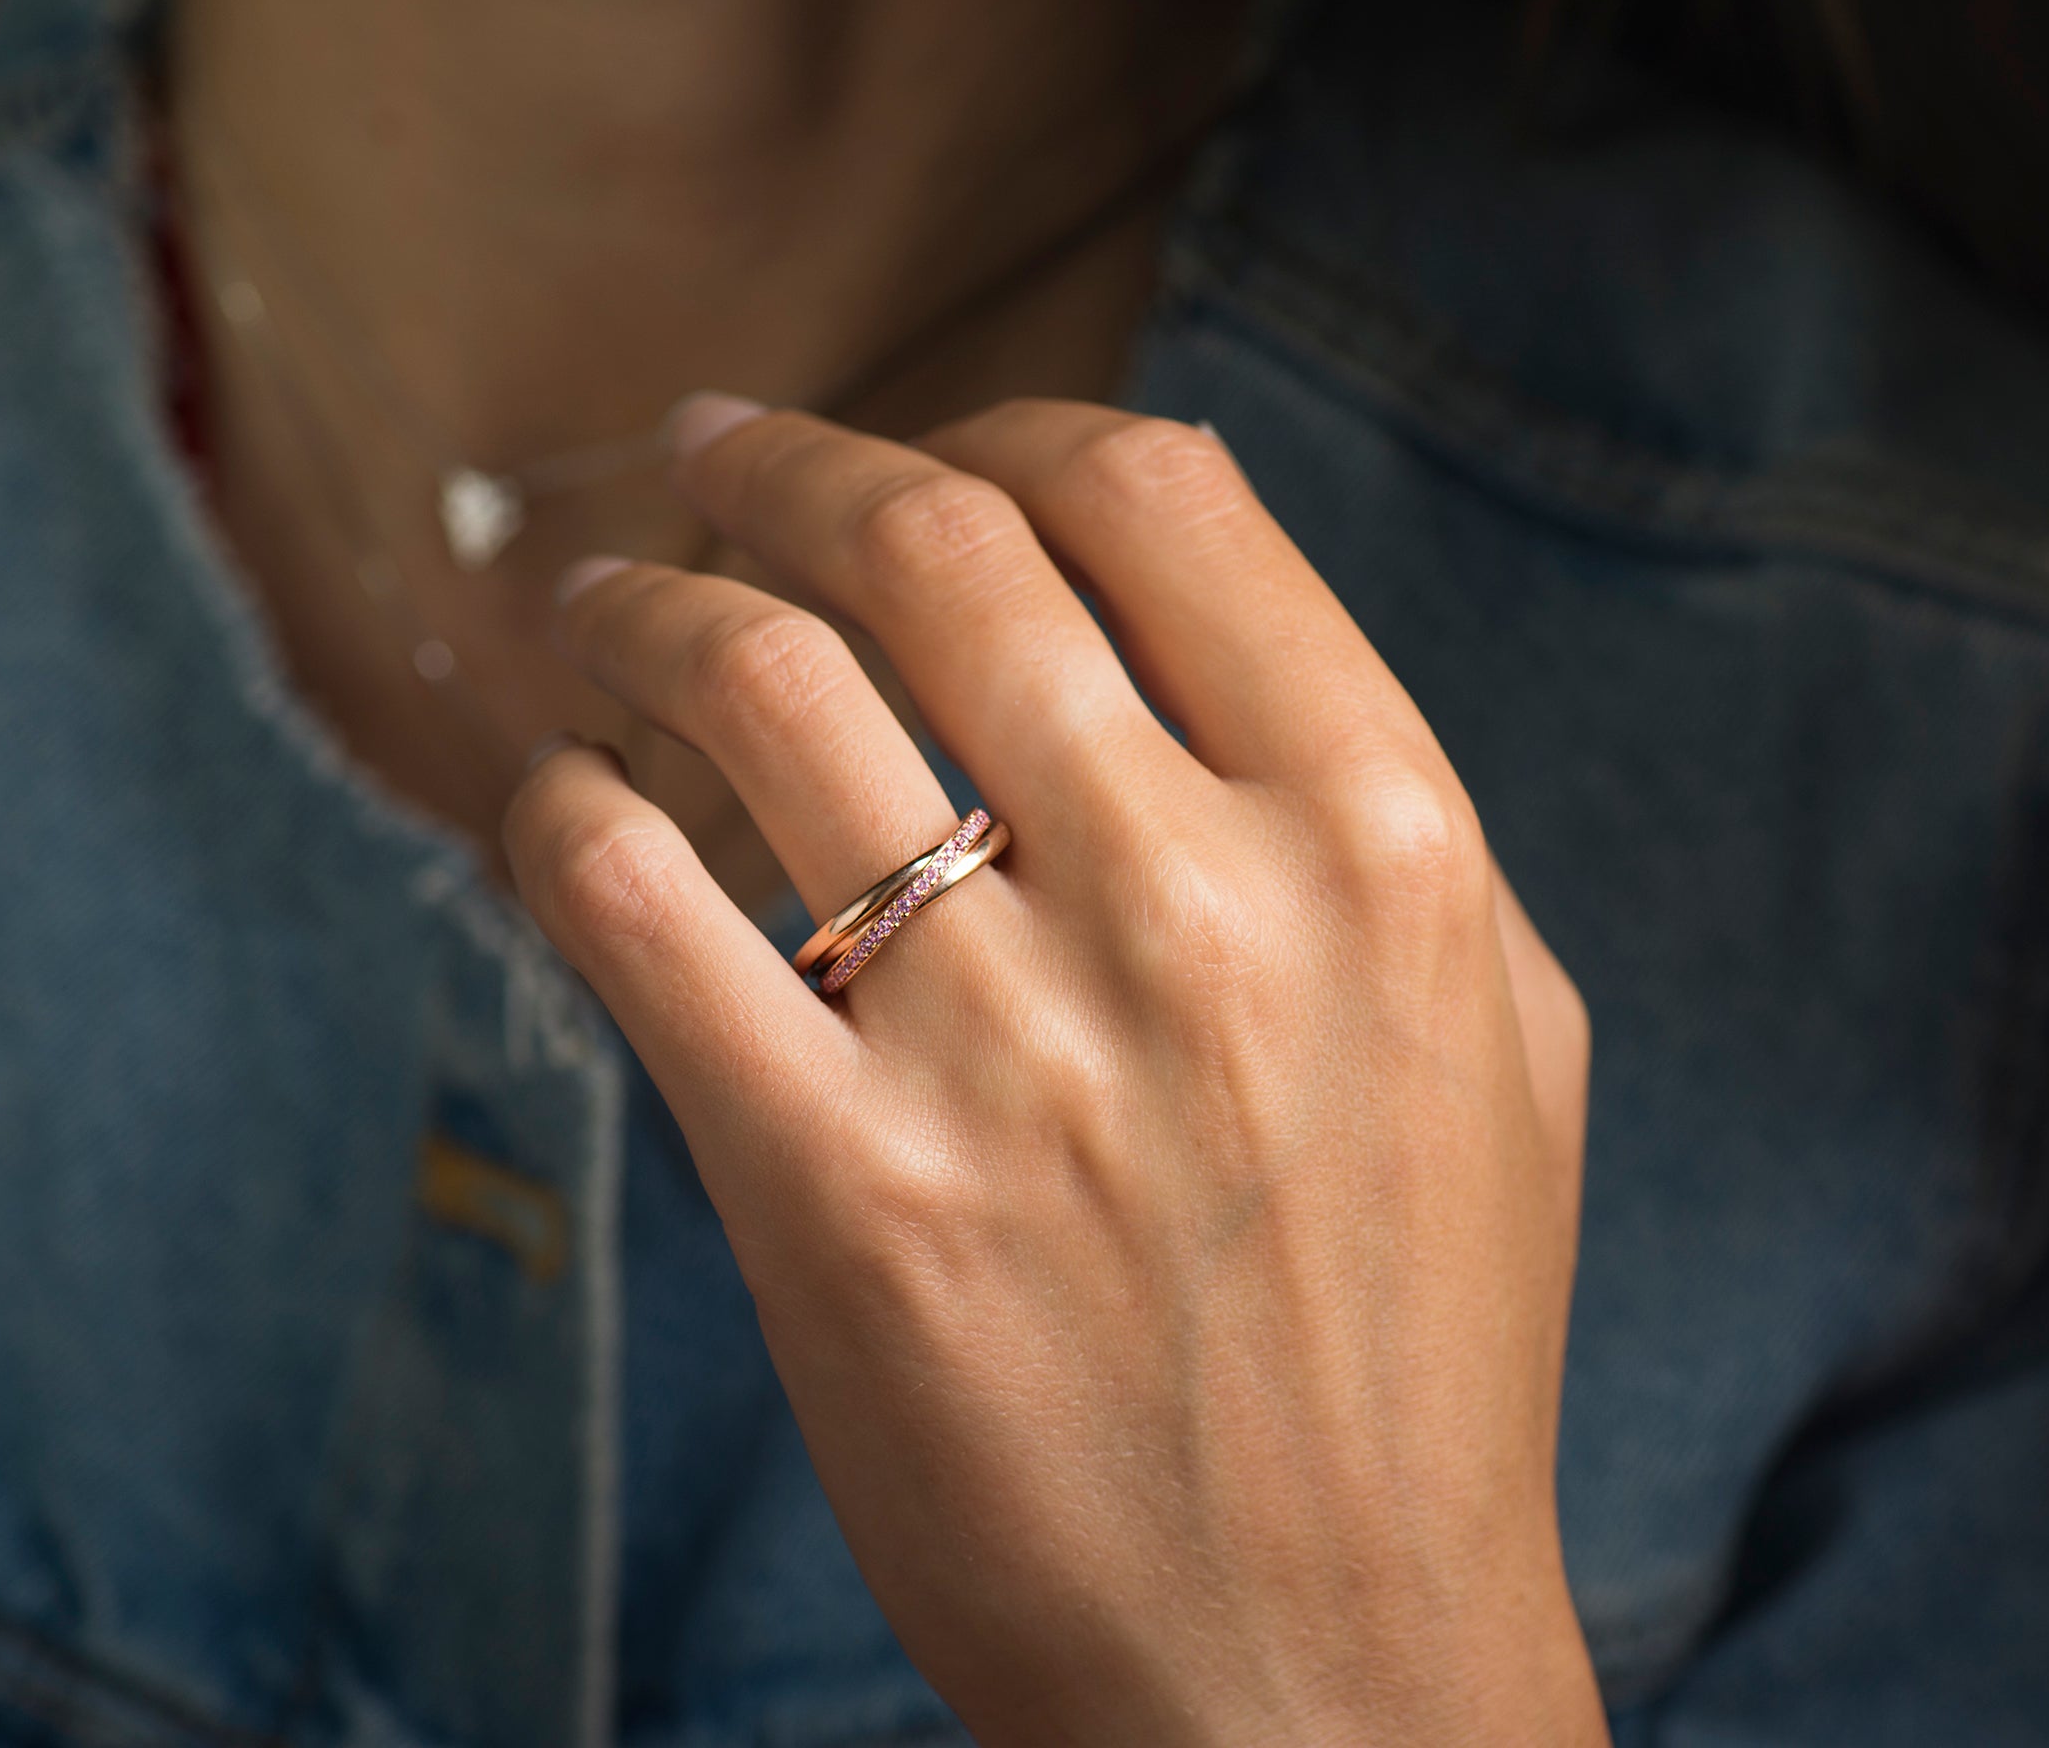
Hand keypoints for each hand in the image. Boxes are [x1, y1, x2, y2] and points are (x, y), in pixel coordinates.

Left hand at [508, 396, 1604, 1746]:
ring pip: (758, 681)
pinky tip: (559, 797)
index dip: (1006, 424)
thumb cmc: (1415, 1351)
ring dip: (645, 598)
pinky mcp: (842, 1199)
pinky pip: (634, 901)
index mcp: (1388, 845)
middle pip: (936, 541)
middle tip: (715, 455)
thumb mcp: (1489, 1037)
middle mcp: (1208, 910)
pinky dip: (561, 805)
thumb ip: (1363, 810)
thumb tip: (1168, 623)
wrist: (1323, 1669)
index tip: (922, 446)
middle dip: (787, 460)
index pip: (1161, 495)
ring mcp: (1016, 1054)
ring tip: (600, 596)